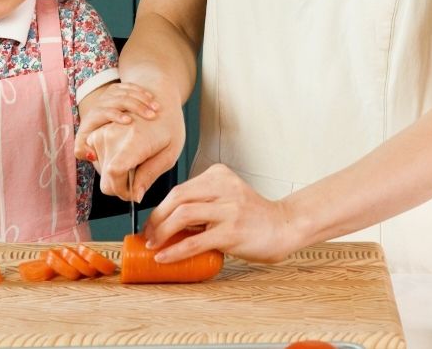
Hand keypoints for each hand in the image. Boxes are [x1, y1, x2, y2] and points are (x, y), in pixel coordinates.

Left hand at [75, 82, 159, 160]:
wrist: (94, 123)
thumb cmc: (92, 139)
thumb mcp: (83, 146)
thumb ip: (84, 152)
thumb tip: (91, 154)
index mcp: (92, 116)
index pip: (104, 112)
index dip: (115, 115)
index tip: (129, 121)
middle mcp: (101, 103)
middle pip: (119, 100)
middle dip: (136, 107)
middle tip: (151, 115)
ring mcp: (109, 94)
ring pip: (126, 92)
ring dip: (143, 99)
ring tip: (156, 108)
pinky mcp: (116, 89)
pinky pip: (129, 87)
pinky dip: (141, 92)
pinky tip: (152, 99)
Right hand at [87, 97, 185, 200]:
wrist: (158, 96)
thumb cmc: (170, 123)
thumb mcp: (170, 152)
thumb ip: (150, 174)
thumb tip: (135, 197)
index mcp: (132, 141)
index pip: (113, 175)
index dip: (123, 191)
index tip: (136, 192)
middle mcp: (112, 136)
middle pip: (107, 179)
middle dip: (122, 186)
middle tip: (140, 177)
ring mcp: (102, 133)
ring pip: (103, 172)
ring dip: (117, 175)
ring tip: (136, 163)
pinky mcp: (97, 132)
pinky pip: (100, 160)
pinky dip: (111, 164)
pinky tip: (127, 155)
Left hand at [141, 163, 298, 263]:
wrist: (283, 227)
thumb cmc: (252, 217)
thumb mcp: (227, 198)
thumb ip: (203, 202)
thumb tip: (166, 222)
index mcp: (219, 175)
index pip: (180, 189)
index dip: (160, 208)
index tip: (150, 224)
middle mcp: (224, 186)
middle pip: (177, 198)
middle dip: (156, 218)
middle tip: (147, 236)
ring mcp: (229, 208)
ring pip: (183, 215)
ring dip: (162, 232)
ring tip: (153, 246)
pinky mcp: (232, 231)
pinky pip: (195, 241)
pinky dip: (175, 250)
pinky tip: (164, 257)